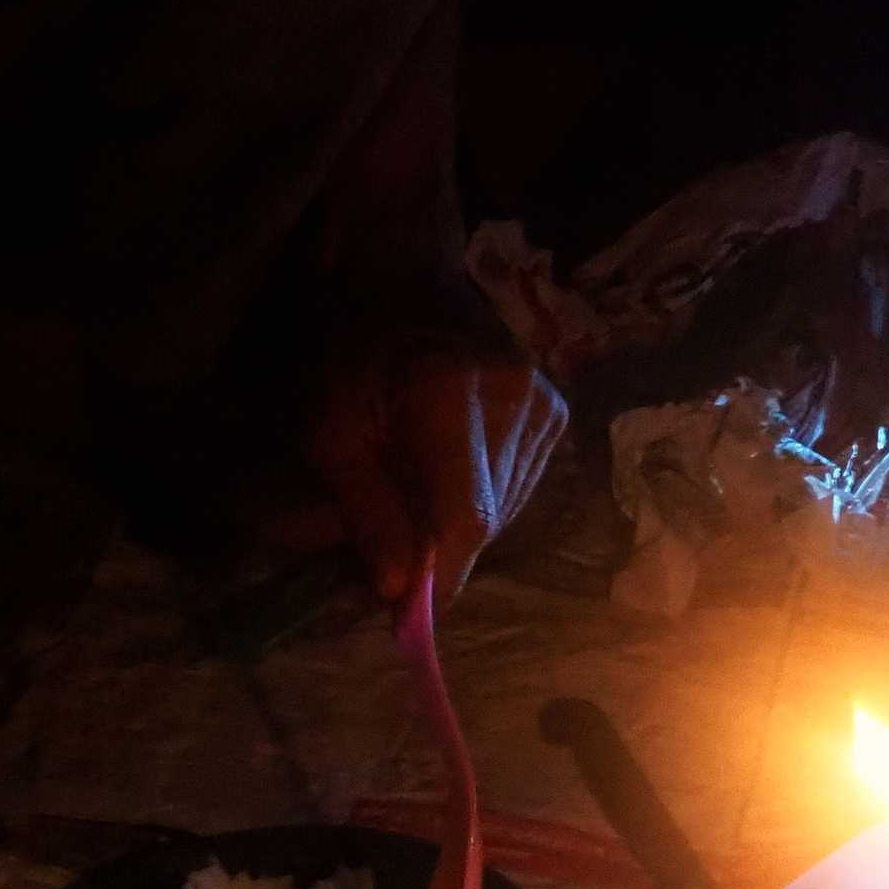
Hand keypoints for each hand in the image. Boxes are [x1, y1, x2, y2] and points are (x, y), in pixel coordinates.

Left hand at [305, 302, 567, 604]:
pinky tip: (450, 472)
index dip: (438, 574)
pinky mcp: (556, 413)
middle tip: (390, 550)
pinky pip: (520, 489)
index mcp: (448, 395)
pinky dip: (482, 498)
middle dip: (436, 550)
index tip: (405, 610)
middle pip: (485, 521)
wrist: (409, 278)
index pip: (465, 518)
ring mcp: (544, 404)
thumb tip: (397, 590)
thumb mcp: (332, 430)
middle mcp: (513, 399)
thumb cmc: (355, 351)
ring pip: (505, 511)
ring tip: (415, 493)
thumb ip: (366, 510)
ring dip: (457, 525)